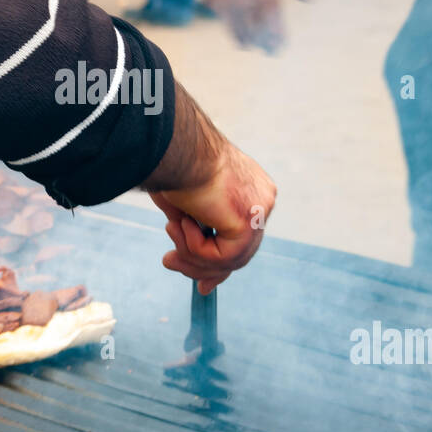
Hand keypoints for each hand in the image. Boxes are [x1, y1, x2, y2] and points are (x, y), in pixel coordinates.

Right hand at [150, 143, 275, 293]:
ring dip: (191, 253)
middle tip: (168, 262)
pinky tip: (183, 223)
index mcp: (251, 188)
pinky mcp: (251, 221)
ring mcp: (260, 210)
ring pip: (229, 259)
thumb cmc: (172, 165)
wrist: (174, 147)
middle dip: (201, 266)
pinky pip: (222, 257)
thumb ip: (195, 233)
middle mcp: (262, 198)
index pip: (240, 237)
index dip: (218, 263)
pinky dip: (195, 247)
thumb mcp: (185, 206)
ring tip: (170, 231)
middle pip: (238, 252)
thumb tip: (188, 267)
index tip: (202, 285)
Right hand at [194, 0, 307, 52]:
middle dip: (255, 33)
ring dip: (234, 26)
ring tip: (246, 43)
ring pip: (221, 2)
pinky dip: (217, 7)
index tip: (280, 45)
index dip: (273, 27)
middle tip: (266, 50)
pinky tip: (228, 19)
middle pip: (242, 7)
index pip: (266, 1)